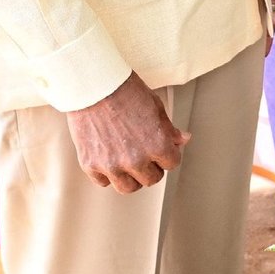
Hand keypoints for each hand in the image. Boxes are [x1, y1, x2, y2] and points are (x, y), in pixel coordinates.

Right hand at [66, 73, 189, 192]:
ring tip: (128, 161)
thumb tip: (183, 140)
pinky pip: (103, 182)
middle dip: (152, 167)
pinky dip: (107, 174)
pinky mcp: (90, 165)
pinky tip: (109, 158)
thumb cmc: (126, 91)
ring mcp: (112, 165)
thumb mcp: (156, 106)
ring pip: (128, 188)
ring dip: (131, 177)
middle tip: (145, 153)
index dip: (168, 154)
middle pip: (152, 179)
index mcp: (157, 145)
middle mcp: (136, 160)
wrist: (94, 86)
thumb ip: (169, 129)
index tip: (162, 148)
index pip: (172, 164)